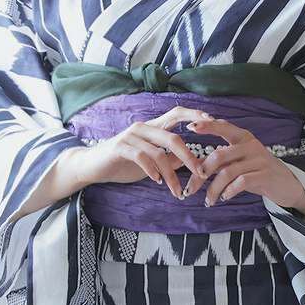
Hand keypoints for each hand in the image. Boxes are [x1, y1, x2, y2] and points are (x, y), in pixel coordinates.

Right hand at [75, 106, 211, 198]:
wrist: (92, 166)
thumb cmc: (122, 163)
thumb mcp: (150, 162)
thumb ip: (168, 159)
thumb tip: (190, 162)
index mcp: (152, 128)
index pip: (176, 114)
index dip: (194, 115)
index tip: (212, 121)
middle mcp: (143, 127)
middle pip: (173, 137)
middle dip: (189, 157)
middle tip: (200, 174)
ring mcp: (130, 136)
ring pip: (158, 152)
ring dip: (170, 174)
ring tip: (176, 190)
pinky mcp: (120, 147)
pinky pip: (142, 156)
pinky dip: (152, 170)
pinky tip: (157, 181)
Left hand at [181, 115, 304, 209]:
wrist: (287, 184)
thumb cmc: (256, 171)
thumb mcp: (239, 161)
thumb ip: (221, 160)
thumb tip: (193, 167)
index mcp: (243, 137)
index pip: (223, 127)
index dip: (207, 126)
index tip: (190, 127)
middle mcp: (250, 145)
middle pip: (219, 155)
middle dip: (201, 174)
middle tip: (190, 189)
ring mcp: (259, 159)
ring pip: (227, 173)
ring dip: (213, 189)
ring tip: (209, 201)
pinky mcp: (264, 175)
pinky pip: (240, 182)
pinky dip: (228, 191)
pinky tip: (223, 198)